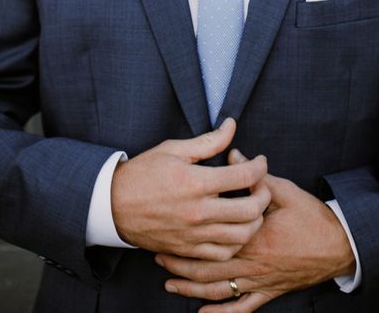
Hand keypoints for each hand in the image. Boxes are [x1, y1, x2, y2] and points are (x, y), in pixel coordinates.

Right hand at [111, 119, 270, 260]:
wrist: (114, 204)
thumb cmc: (144, 172)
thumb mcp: (174, 149)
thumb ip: (208, 141)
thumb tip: (232, 126)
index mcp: (195, 182)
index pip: (244, 176)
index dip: (260, 166)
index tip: (260, 161)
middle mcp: (197, 211)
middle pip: (250, 210)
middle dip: (264, 194)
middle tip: (261, 184)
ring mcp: (193, 234)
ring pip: (242, 236)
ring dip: (254, 221)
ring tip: (251, 206)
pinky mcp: (188, 249)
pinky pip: (223, 253)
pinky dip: (236, 242)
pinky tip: (235, 226)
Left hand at [156, 149, 354, 311]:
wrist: (340, 246)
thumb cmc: (311, 217)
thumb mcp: (284, 191)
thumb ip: (256, 177)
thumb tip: (233, 155)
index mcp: (254, 236)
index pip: (213, 238)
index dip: (189, 236)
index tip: (170, 228)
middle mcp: (253, 263)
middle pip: (208, 268)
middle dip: (181, 264)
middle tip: (159, 255)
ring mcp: (260, 281)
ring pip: (218, 291)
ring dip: (192, 287)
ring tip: (170, 282)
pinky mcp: (269, 292)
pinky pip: (241, 308)